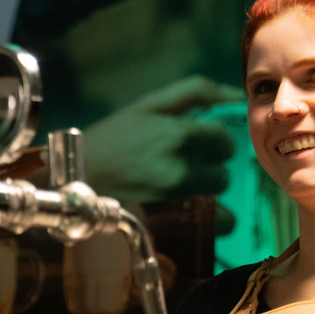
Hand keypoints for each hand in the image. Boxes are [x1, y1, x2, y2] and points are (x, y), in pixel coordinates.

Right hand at [82, 75, 244, 203]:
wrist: (77, 175)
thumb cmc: (111, 137)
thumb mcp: (148, 104)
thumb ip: (195, 92)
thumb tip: (237, 95)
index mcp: (177, 132)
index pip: (223, 138)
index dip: (215, 142)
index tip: (202, 145)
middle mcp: (181, 164)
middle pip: (223, 166)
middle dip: (211, 164)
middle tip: (187, 165)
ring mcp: (175, 193)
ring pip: (217, 189)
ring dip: (207, 187)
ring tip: (182, 186)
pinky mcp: (170, 217)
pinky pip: (216, 220)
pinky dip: (216, 219)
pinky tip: (200, 214)